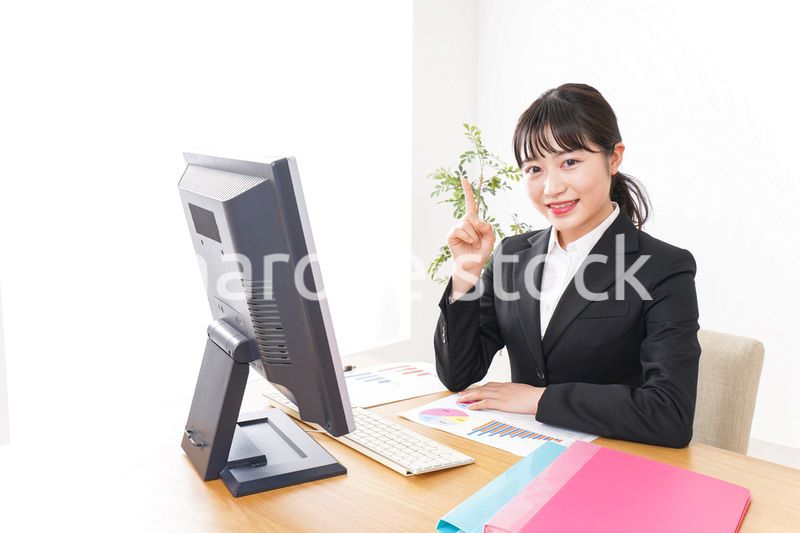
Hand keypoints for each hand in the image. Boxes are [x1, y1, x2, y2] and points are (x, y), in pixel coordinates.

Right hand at [447, 177, 495, 295]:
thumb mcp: (491, 239)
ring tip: (473, 244)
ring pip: (467, 223)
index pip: (470, 203)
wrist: (472, 266)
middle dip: (479, 229)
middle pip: (473, 216)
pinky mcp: (451, 234)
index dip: (467, 191)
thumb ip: (488, 228)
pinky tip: (468, 243)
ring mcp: (457, 228)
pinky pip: (461, 229)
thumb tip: (476, 221)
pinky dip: (467, 236)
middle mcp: (464, 222)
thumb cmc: (481, 253)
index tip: (463, 179)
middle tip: (478, 241)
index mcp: (474, 221)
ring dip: (474, 235)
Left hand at [456, 382, 545, 414]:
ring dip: (469, 396)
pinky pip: (486, 403)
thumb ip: (514, 392)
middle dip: (470, 391)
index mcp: (506, 385)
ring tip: (461, 399)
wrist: (538, 397)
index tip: (472, 389)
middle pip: (482, 388)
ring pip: (480, 394)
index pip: (488, 385)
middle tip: (461, 394)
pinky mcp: (502, 403)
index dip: (479, 387)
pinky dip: (477, 404)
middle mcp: (501, 388)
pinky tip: (471, 406)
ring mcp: (501, 395)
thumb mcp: (521, 391)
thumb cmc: (533, 395)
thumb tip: (512, 395)